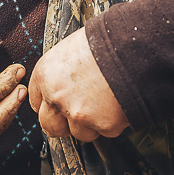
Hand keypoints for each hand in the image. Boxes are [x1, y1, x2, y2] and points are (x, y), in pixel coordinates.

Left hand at [28, 27, 127, 141]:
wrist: (137, 47)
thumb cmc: (109, 41)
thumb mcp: (73, 48)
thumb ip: (62, 71)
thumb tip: (63, 82)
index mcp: (46, 74)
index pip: (36, 101)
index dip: (50, 103)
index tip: (58, 104)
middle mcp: (57, 97)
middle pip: (50, 125)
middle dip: (63, 123)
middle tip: (79, 113)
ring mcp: (78, 113)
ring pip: (79, 133)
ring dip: (91, 124)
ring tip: (106, 103)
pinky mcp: (103, 125)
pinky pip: (105, 132)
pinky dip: (113, 122)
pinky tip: (119, 103)